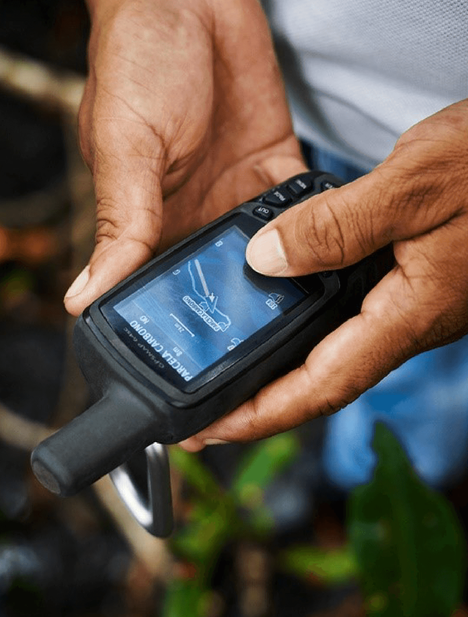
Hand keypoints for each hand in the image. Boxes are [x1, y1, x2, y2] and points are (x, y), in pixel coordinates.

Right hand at [65, 0, 305, 315]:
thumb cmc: (134, 62)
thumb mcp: (123, 148)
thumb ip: (120, 222)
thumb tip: (80, 299)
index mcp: (138, 219)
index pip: (153, 288)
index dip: (175, 321)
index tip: (200, 356)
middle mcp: (186, 213)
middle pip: (215, 279)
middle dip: (238, 306)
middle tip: (263, 337)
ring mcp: (231, 190)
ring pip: (265, 252)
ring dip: (283, 271)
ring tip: (301, 297)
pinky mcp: (272, 162)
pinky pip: (299, 206)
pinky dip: (317, 222)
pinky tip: (331, 243)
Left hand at [181, 99, 467, 450]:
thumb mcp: (415, 183)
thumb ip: (339, 224)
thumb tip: (263, 258)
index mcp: (411, 311)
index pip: (323, 386)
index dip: (262, 416)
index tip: (209, 433)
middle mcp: (411, 317)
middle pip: (322, 376)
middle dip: (261, 399)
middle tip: (201, 405)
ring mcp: (416, 299)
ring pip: (335, 344)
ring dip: (280, 360)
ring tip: (224, 361)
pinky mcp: (416, 274)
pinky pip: (350, 308)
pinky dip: (305, 315)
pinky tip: (275, 298)